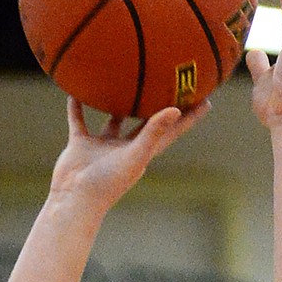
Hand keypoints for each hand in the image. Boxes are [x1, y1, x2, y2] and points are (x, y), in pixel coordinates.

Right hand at [47, 97, 208, 217]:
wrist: (74, 200)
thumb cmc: (108, 183)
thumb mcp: (134, 156)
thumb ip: (153, 133)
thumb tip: (176, 109)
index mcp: (144, 152)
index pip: (172, 131)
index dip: (190, 117)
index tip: (207, 99)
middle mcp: (125, 147)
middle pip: (147, 121)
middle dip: (159, 104)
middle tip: (170, 82)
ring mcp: (103, 146)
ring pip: (113, 119)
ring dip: (118, 103)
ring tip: (124, 81)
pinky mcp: (81, 144)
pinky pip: (79, 120)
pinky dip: (77, 107)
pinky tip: (76, 89)